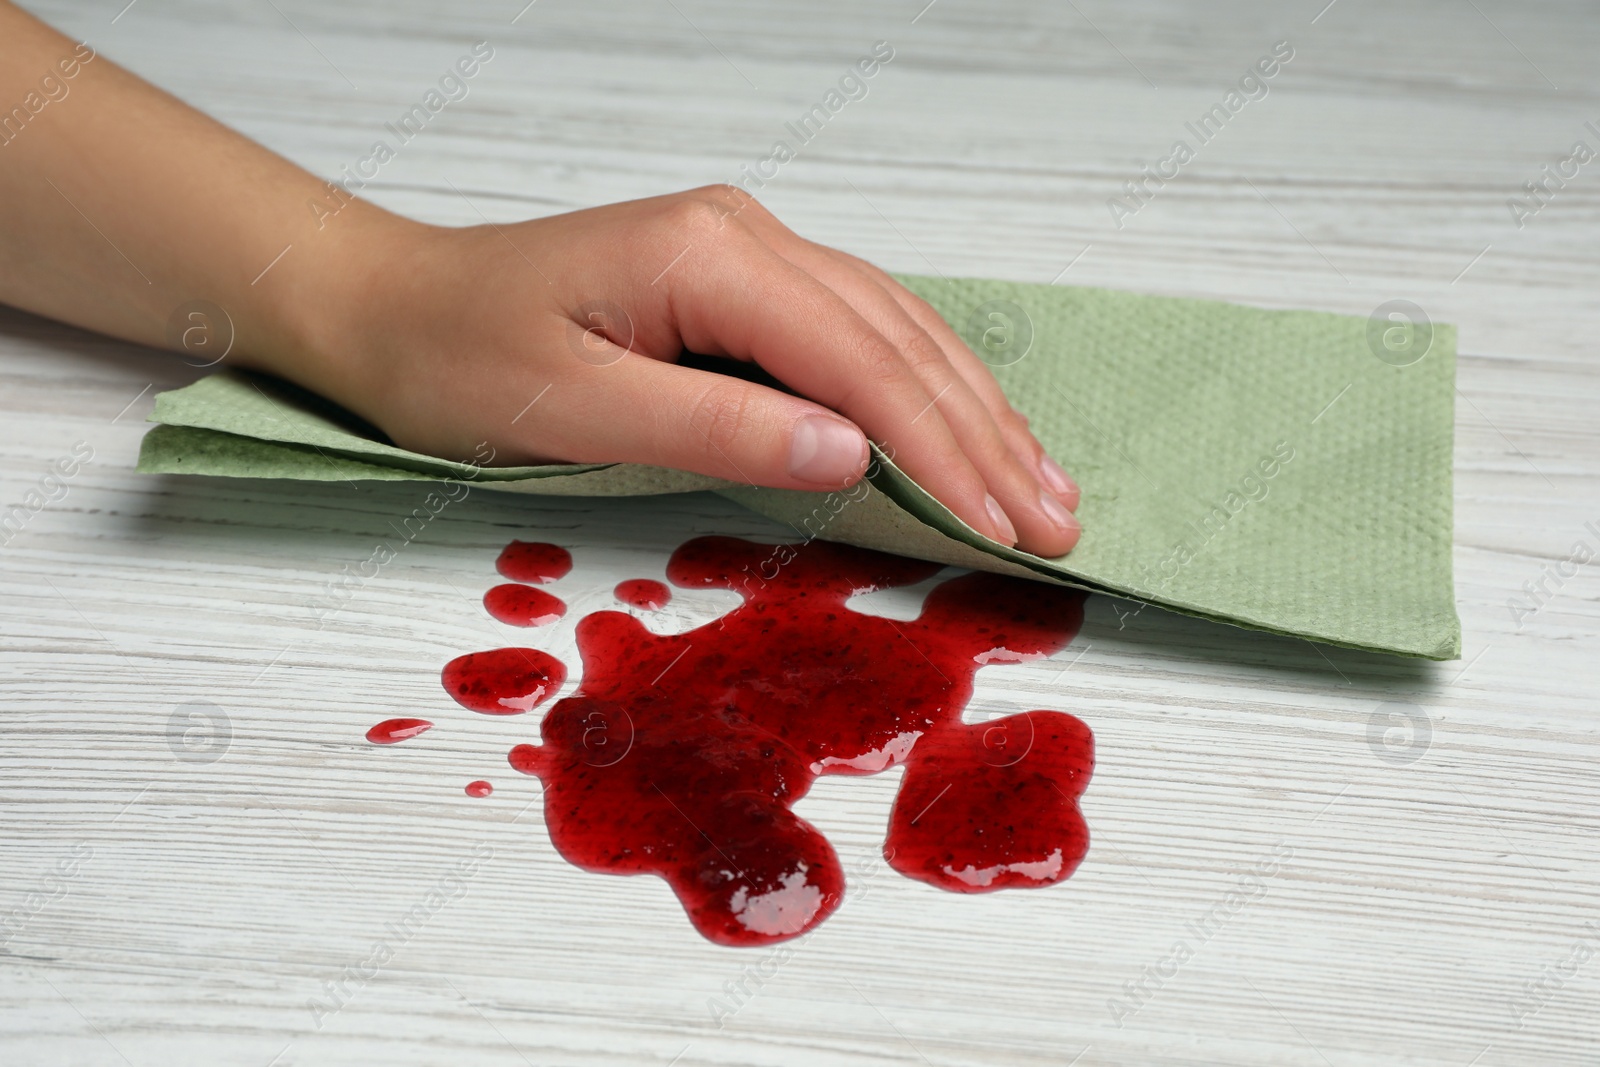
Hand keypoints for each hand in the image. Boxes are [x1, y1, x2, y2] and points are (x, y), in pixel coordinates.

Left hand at [317, 186, 1080, 556]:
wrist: (393, 307)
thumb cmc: (459, 359)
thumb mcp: (574, 410)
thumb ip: (716, 427)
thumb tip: (850, 454)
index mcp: (709, 257)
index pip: (857, 361)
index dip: (939, 451)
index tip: (1000, 527)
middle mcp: (747, 237)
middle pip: (897, 342)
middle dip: (984, 439)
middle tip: (1058, 522)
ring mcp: (749, 252)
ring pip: (895, 332)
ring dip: (975, 412)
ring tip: (1046, 484)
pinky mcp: (741, 280)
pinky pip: (860, 332)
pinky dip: (925, 388)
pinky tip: (968, 424)